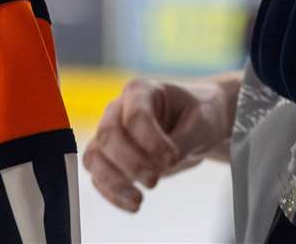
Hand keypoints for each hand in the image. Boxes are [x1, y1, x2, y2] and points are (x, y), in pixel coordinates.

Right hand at [83, 75, 238, 211]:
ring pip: (94, 157)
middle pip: (108, 135)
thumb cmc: (199, 115)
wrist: (196, 122)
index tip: (173, 159)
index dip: (150, 141)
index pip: (134, 116)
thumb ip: (183, 141)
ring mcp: (111, 132)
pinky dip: (111, 194)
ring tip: (139, 201)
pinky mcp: (109, 157)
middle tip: (155, 180)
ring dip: (114, 181)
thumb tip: (164, 164)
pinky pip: (98, 176)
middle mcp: (119, 108)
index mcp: (142, 90)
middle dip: (130, 162)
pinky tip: (133, 206)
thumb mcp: (201, 123)